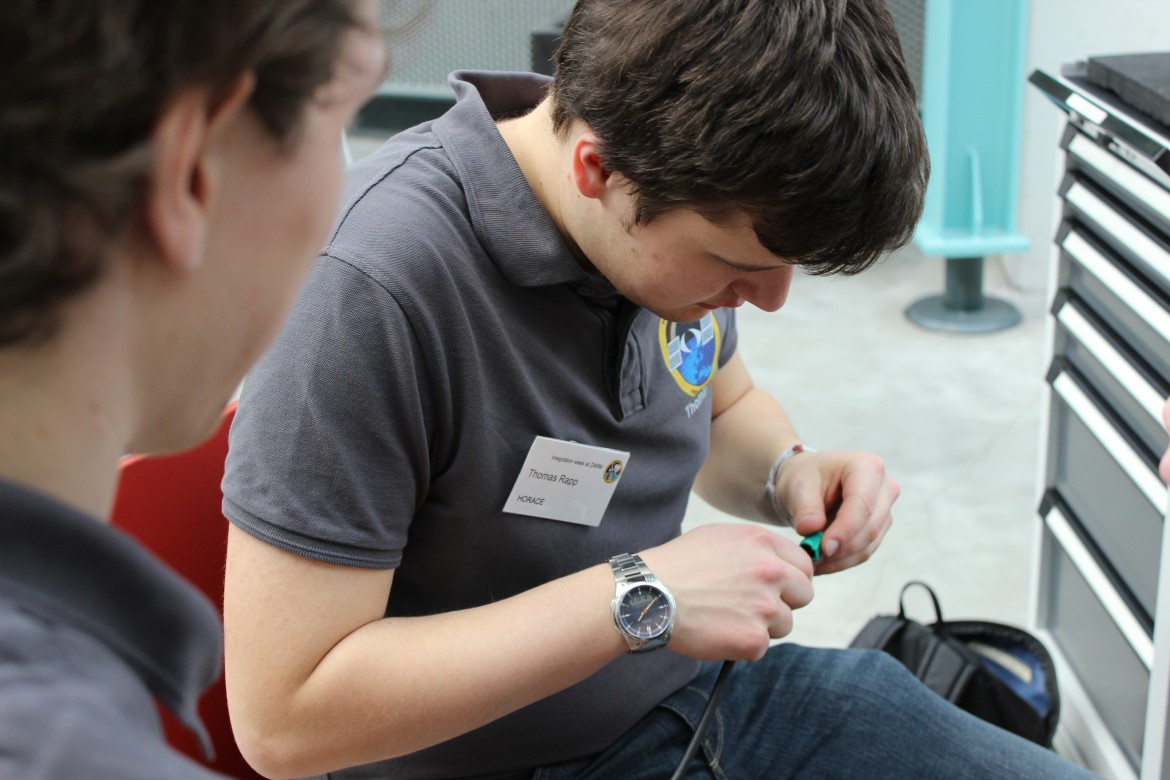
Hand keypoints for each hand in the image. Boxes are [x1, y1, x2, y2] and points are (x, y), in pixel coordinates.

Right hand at [640, 523, 813, 660]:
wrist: (649, 595)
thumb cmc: (678, 565)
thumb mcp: (720, 537)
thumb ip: (757, 548)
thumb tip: (782, 563)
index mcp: (762, 543)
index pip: (805, 564)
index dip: (792, 578)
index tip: (777, 587)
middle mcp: (770, 571)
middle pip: (803, 595)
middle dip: (783, 602)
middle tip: (750, 605)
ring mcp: (764, 606)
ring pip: (784, 624)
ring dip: (762, 625)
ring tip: (726, 617)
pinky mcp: (753, 638)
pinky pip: (761, 646)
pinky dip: (742, 645)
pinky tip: (717, 631)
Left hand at [774, 449, 897, 574]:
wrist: (809, 483)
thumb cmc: (805, 477)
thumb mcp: (798, 486)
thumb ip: (805, 508)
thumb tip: (810, 529)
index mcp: (867, 467)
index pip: (862, 504)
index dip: (845, 529)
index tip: (823, 548)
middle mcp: (884, 487)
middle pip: (869, 526)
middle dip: (841, 548)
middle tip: (813, 558)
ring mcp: (885, 509)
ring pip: (868, 543)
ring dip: (840, 558)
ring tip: (812, 560)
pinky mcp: (879, 528)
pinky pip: (864, 552)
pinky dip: (842, 561)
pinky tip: (822, 562)